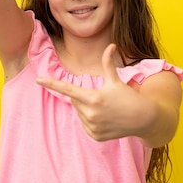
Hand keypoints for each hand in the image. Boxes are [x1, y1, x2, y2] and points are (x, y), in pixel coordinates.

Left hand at [37, 44, 152, 140]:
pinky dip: (91, 121)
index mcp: (93, 98)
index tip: (38, 79)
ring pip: (79, 113)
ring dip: (86, 109)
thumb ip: (108, 64)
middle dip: (83, 97)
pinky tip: (105, 119)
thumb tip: (111, 45)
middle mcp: (90, 114)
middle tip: (100, 97)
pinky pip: (85, 125)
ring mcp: (92, 127)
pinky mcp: (95, 136)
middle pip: (75, 101)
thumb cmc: (129, 97)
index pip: (67, 89)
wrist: (143, 119)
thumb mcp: (116, 80)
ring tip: (105, 109)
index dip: (51, 83)